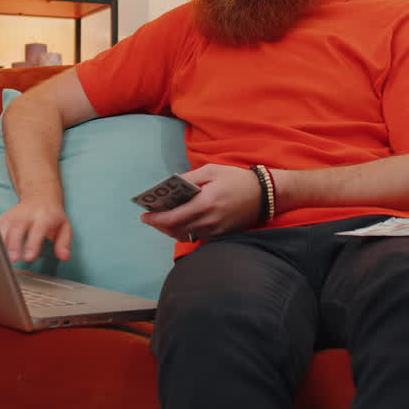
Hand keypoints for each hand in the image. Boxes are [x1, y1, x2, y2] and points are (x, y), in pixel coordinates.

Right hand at [0, 201, 71, 261]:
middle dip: (14, 245)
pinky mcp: (4, 217)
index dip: (33, 244)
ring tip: (1, 258)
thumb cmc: (52, 216)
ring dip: (1, 243)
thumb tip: (64, 257)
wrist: (40, 197)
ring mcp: (14, 215)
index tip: (29, 258)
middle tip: (13, 260)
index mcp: (43, 217)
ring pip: (4, 228)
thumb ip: (64, 243)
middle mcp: (27, 215)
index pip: (38, 230)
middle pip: (17, 228)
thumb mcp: (64, 227)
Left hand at [140, 163, 260, 240]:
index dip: (155, 219)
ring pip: (184, 236)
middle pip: (175, 230)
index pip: (172, 217)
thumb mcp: (211, 171)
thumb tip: (169, 185)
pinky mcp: (221, 235)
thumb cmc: (236, 179)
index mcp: (205, 203)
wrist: (264, 194)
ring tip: (163, 220)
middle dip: (160, 225)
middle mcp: (208, 221)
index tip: (144, 216)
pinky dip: (184, 231)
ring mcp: (215, 231)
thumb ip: (189, 179)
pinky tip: (181, 222)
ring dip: (171, 230)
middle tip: (151, 218)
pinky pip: (196, 237)